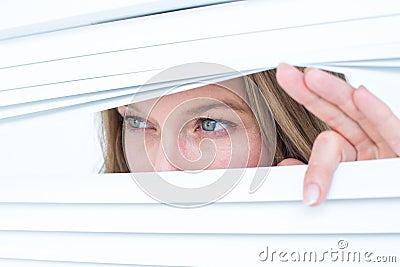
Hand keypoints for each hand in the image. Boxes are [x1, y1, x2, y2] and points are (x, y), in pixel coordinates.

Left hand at [275, 63, 399, 205]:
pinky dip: (377, 114)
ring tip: (311, 78)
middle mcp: (370, 143)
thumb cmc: (376, 201)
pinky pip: (393, 132)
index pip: (326, 122)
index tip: (284, 85)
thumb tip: (287, 166)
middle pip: (339, 110)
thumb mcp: (341, 190)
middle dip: (311, 91)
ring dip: (335, 94)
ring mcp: (388, 146)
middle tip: (286, 74)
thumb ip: (316, 175)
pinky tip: (361, 95)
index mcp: (353, 149)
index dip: (306, 101)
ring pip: (361, 115)